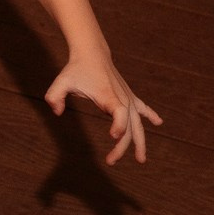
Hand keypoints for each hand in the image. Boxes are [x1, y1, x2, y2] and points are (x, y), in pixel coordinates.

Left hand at [45, 52, 161, 164]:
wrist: (91, 53)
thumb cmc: (76, 69)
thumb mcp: (62, 82)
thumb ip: (54, 96)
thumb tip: (57, 112)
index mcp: (109, 95)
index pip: (120, 113)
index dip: (119, 125)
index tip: (113, 136)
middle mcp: (122, 98)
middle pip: (129, 126)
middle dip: (122, 146)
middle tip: (110, 161)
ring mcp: (127, 97)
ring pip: (137, 122)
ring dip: (140, 141)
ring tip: (141, 160)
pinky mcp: (128, 95)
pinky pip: (142, 107)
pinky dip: (150, 115)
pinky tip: (158, 122)